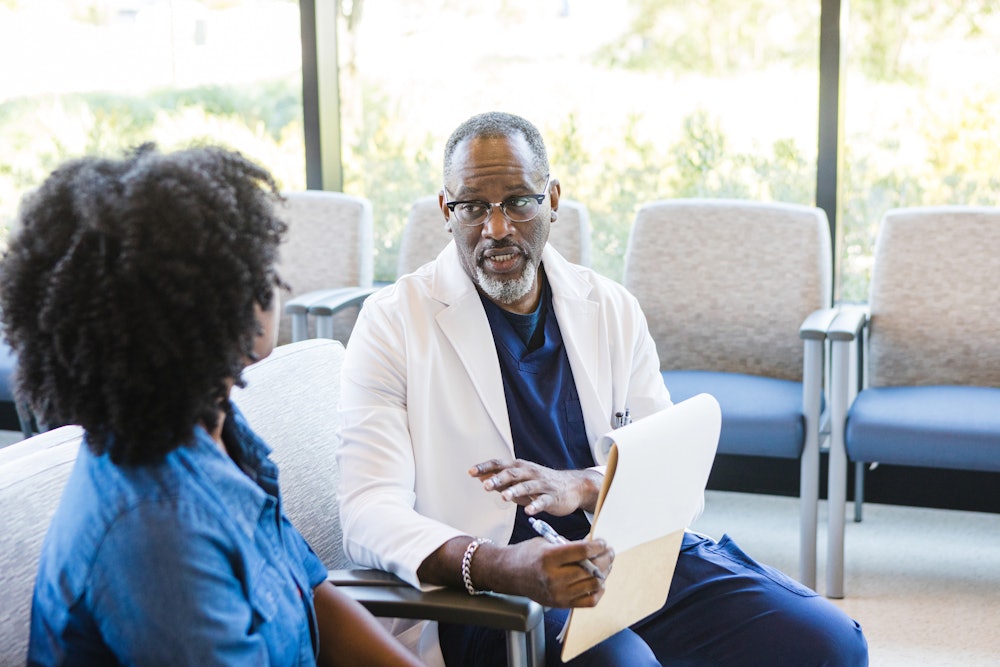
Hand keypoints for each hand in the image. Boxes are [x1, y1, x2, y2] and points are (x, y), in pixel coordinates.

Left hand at [469, 458, 602, 514]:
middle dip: (499, 479)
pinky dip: (536, 506)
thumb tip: (480, 477)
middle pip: (512, 474)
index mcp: (520, 468)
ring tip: (505, 497)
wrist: (573, 487)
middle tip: (485, 486)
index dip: (485, 467)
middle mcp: (530, 473)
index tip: (471, 472)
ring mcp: (542, 485)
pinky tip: (528, 512)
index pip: (500, 464)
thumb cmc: (541, 484)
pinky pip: (543, 501)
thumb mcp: (520, 480)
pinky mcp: (552, 497)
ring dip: (515, 491)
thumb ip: (501, 480)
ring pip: (527, 486)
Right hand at [486, 537, 614, 607]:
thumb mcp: (546, 542)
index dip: (598, 546)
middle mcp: (554, 577)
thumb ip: (569, 546)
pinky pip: (589, 601)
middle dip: (605, 559)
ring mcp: (558, 594)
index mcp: (549, 558)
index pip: (582, 551)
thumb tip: (594, 546)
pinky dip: (598, 591)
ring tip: (604, 565)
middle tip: (609, 552)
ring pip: (593, 585)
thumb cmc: (527, 555)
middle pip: (591, 569)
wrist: (509, 574)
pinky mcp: (561, 604)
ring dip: (603, 574)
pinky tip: (598, 582)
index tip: (603, 542)